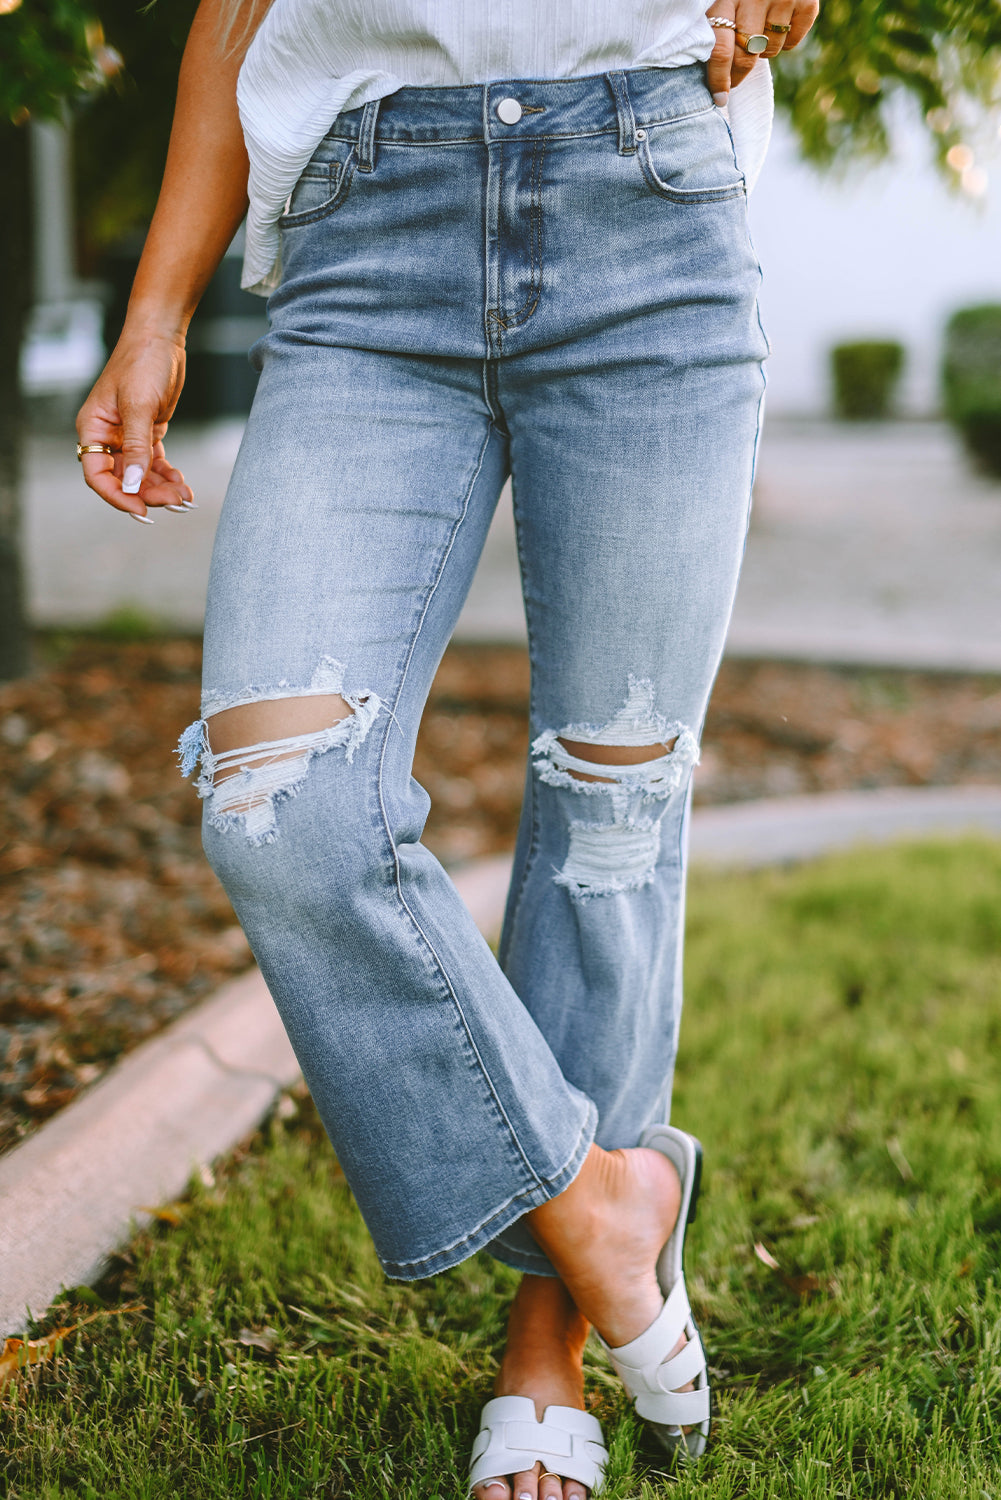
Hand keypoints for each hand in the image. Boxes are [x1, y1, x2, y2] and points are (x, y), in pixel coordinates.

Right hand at [76, 328, 194, 521]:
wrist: (161, 336)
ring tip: (185, 497)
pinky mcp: (148, 432)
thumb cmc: (142, 362)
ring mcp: (128, 436)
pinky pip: (155, 463)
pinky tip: (184, 486)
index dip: (117, 496)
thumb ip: (135, 447)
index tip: (142, 509)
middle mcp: (107, 436)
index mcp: (93, 428)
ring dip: (162, 488)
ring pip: (141, 474)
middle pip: (123, 479)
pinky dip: (168, 476)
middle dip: (148, 493)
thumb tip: (131, 484)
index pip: (97, 475)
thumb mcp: (139, 405)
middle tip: (175, 501)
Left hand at [705, 0, 819, 105]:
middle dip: (738, 75)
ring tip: (757, 35)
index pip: (721, 49)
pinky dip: (785, 43)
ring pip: (769, 50)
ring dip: (761, 51)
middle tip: (733, 81)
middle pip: (746, 55)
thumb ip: (716, 22)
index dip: (719, 78)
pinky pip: (792, 41)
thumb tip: (716, 73)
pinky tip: (777, 28)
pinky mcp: (805, 0)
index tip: (719, 97)